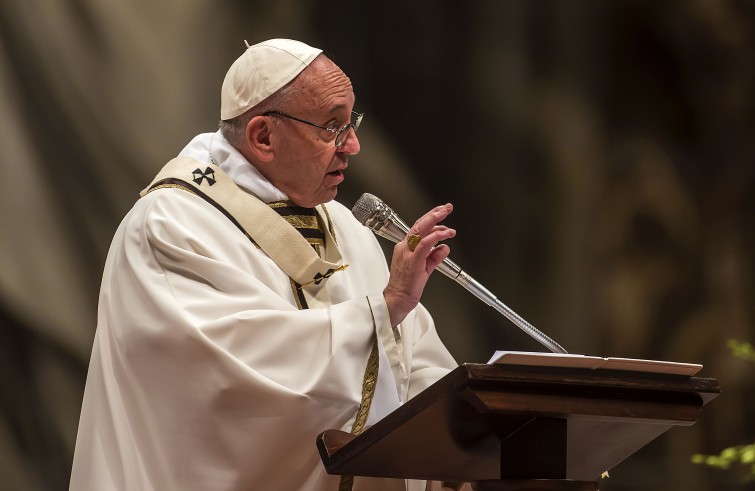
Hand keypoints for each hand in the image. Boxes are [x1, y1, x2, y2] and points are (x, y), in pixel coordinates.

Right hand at [383, 203, 455, 326]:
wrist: (397, 299)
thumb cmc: (406, 285)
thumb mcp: (425, 268)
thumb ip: (435, 257)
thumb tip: (444, 248)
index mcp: (405, 248)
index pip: (419, 227)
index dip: (431, 218)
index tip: (441, 212)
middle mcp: (405, 248)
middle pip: (420, 224)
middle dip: (435, 214)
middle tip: (447, 208)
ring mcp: (408, 253)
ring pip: (421, 230)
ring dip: (436, 222)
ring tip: (449, 223)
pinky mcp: (413, 261)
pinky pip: (424, 244)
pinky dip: (435, 237)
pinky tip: (444, 235)